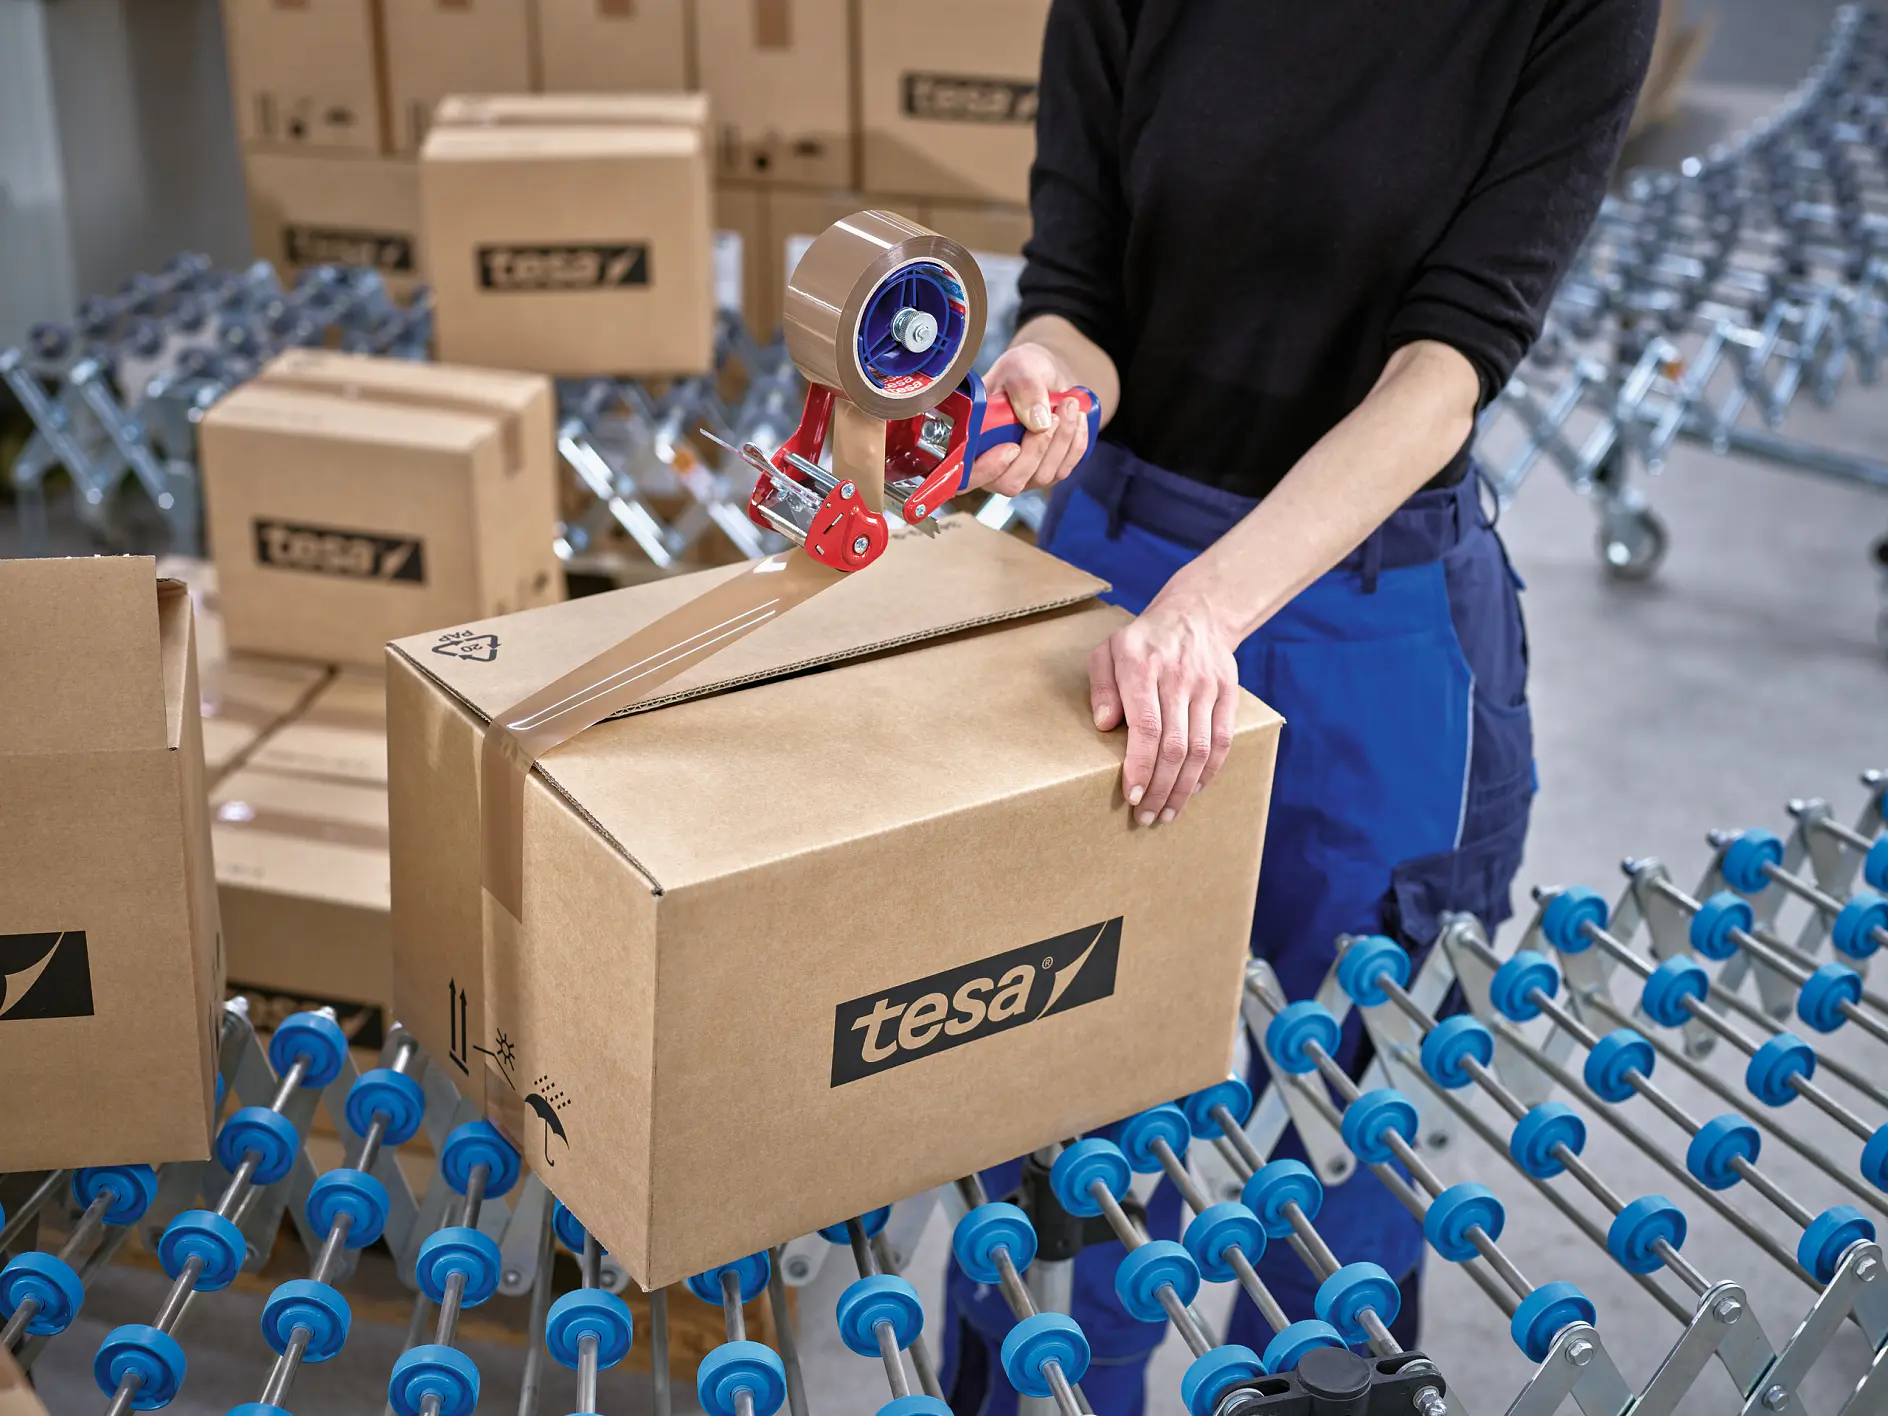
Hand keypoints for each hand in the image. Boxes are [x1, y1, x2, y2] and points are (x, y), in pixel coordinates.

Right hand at [964, 342, 1091, 494]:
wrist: (1047, 376)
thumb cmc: (1023, 372)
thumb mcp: (1020, 366)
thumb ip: (1024, 387)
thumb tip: (1038, 421)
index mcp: (971, 441)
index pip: (967, 476)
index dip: (987, 470)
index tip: (1012, 447)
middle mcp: (991, 465)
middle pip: (1010, 482)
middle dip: (1036, 451)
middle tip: (1054, 415)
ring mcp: (1020, 473)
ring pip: (1042, 476)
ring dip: (1061, 441)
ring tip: (1069, 405)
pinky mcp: (1046, 472)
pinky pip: (1064, 469)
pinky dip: (1076, 442)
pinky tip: (1078, 418)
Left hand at [1089, 589, 1239, 824]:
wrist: (1196, 614)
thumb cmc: (1143, 642)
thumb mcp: (1108, 651)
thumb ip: (1101, 686)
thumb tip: (1104, 724)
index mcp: (1142, 667)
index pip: (1145, 727)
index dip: (1139, 766)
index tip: (1131, 796)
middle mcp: (1178, 678)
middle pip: (1174, 746)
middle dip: (1159, 788)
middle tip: (1145, 816)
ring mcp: (1207, 686)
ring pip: (1200, 749)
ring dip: (1183, 788)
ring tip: (1167, 813)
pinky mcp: (1228, 694)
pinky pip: (1223, 741)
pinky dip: (1209, 771)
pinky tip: (1192, 791)